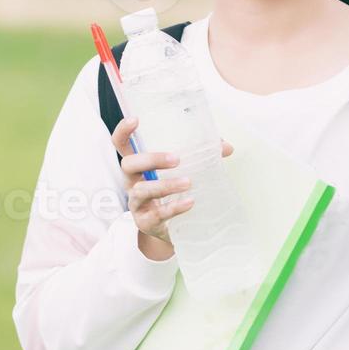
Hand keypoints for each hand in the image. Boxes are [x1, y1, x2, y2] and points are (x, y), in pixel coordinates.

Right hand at [112, 116, 232, 257]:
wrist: (170, 229)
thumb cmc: (173, 192)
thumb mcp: (182, 172)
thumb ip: (200, 157)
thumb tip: (226, 147)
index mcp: (138, 164)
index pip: (122, 144)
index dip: (124, 131)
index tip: (136, 120)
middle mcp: (131, 181)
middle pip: (128, 164)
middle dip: (151, 159)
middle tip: (176, 159)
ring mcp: (135, 202)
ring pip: (141, 190)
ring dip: (165, 185)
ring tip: (188, 182)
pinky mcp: (144, 221)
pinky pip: (156, 214)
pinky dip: (174, 207)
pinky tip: (190, 202)